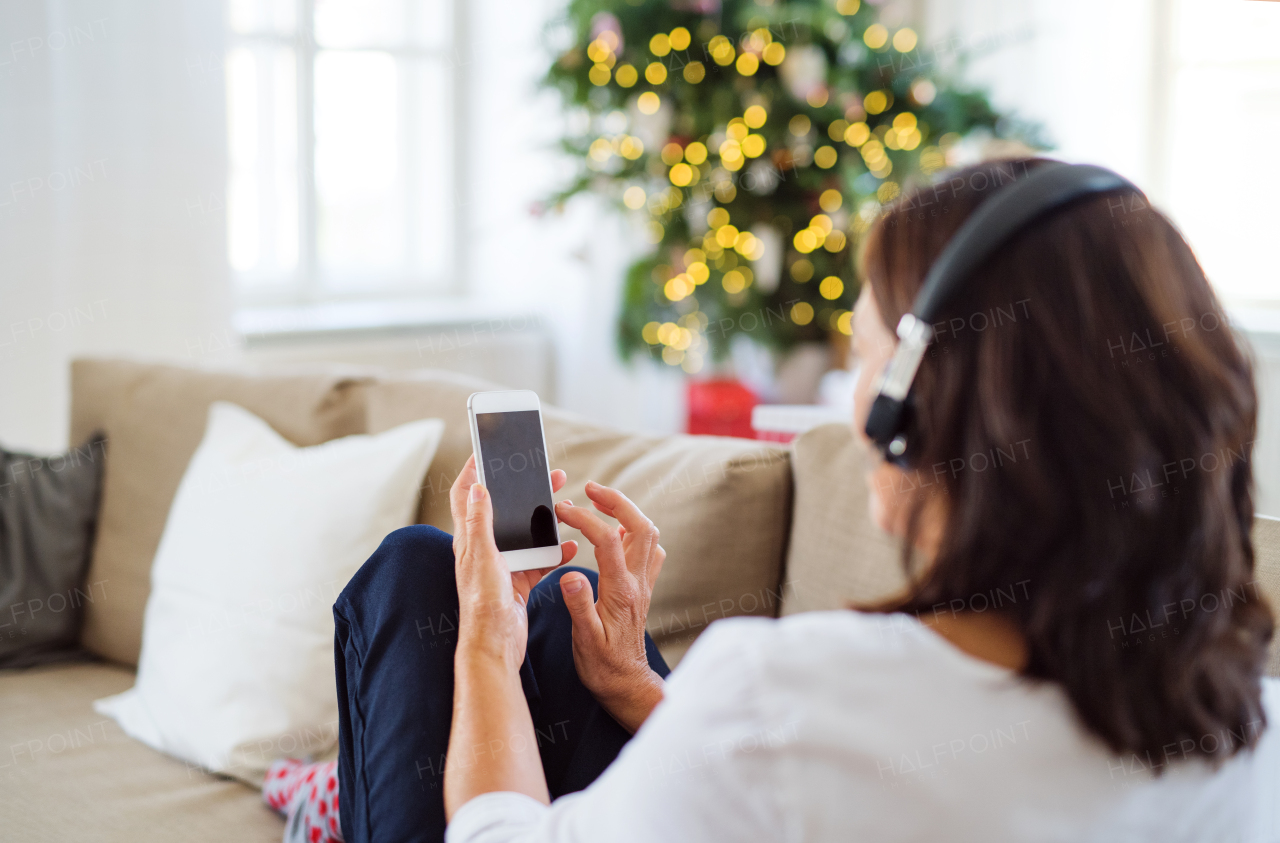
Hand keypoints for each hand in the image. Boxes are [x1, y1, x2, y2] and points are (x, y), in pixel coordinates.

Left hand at [448, 456, 577, 664]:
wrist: (496, 645)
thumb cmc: (484, 603)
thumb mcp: (482, 556)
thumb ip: (480, 522)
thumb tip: (477, 487)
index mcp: (469, 540)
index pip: (465, 496)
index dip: (473, 471)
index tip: (487, 451)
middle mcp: (484, 550)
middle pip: (502, 509)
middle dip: (521, 489)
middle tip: (543, 472)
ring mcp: (503, 566)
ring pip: (524, 533)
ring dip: (542, 518)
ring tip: (563, 503)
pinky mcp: (519, 581)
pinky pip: (540, 560)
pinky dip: (555, 551)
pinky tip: (569, 545)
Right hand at [554, 482, 665, 731]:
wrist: (627, 684)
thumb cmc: (603, 665)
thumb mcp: (584, 639)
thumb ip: (579, 606)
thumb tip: (571, 575)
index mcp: (620, 591)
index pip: (607, 540)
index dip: (585, 519)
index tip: (562, 511)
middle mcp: (638, 583)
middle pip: (640, 526)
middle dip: (617, 501)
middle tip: (590, 490)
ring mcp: (644, 584)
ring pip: (648, 535)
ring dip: (627, 512)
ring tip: (600, 503)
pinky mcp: (643, 589)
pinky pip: (649, 551)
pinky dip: (635, 532)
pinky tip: (616, 533)